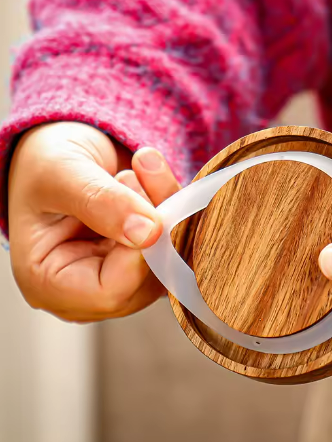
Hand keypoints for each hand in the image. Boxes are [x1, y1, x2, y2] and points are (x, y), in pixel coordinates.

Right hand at [8, 122, 178, 320]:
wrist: (59, 149)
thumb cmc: (45, 164)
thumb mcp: (62, 174)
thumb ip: (102, 202)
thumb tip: (149, 233)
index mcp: (47, 283)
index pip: (111, 293)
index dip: (139, 253)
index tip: (140, 203)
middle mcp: (84, 292)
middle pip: (145, 282)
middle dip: (156, 224)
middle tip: (138, 176)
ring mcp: (118, 279)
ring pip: (168, 263)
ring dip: (168, 210)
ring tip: (141, 170)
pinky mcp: (142, 263)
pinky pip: (176, 246)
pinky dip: (174, 209)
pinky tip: (152, 178)